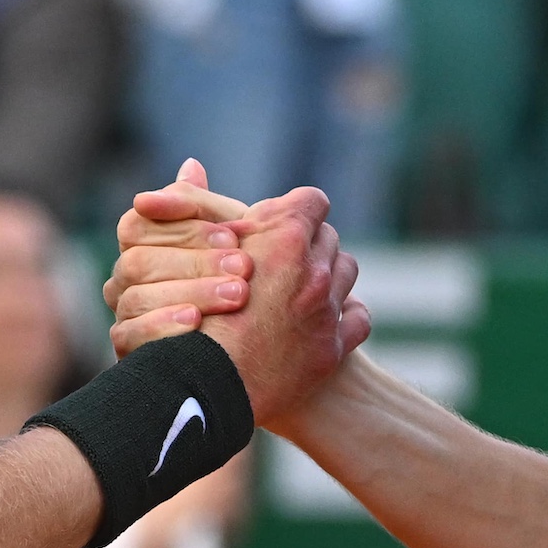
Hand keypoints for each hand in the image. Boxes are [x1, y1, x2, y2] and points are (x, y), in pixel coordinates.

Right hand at [106, 159, 266, 349]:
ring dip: (190, 291)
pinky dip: (163, 325)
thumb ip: (205, 208)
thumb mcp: (229, 240)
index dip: (186, 227)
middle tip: (245, 268)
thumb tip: (191, 166)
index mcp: (141, 244)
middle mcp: (125, 278)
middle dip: (196, 262)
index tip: (233, 234)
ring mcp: (123, 314)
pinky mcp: (128, 352)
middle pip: (139, 260)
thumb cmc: (236, 279)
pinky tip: (197, 322)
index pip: (140, 223)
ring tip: (237, 296)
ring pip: (136, 296)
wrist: (251, 350)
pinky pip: (129, 335)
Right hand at [199, 186, 368, 430]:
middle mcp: (314, 270)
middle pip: (329, 236)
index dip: (295, 209)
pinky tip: (326, 318)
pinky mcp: (332, 348)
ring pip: (347, 271)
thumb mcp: (193, 249)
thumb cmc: (190, 311)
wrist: (204, 383)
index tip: (281, 220)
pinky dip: (345, 314)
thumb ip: (200, 205)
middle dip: (309, 242)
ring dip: (329, 274)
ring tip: (304, 285)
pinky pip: (357, 317)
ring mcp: (327, 310)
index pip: (312, 201)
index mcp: (285, 238)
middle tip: (285, 257)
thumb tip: (193, 164)